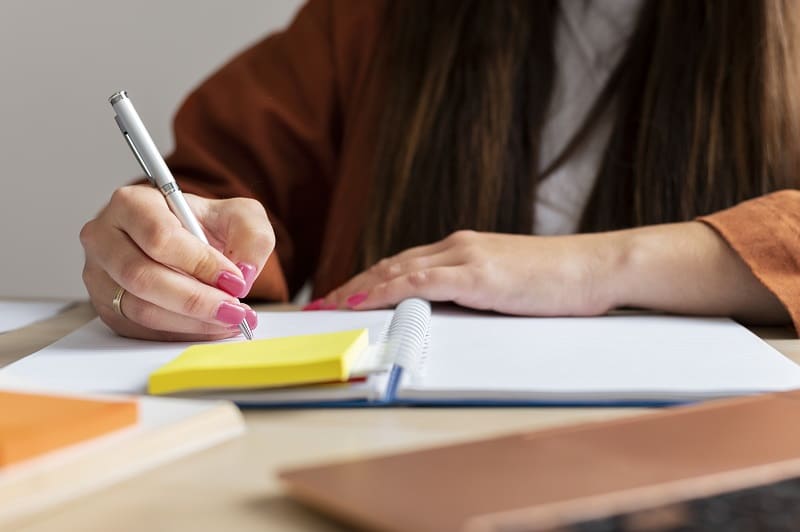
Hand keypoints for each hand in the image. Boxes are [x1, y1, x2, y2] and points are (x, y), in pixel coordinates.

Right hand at [80, 185, 274, 340]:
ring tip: (229, 320)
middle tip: (234, 310)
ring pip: (141, 308)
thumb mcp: (239, 216)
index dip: (200, 263)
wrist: (188, 243)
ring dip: (191, 321)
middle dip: (196, 299)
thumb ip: (251, 236)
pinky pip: (140, 329)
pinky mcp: (106, 306)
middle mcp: (105, 237)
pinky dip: (181, 333)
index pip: (160, 237)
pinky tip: (211, 328)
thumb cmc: (206, 225)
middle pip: (143, 277)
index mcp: (133, 204)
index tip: (234, 280)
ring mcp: (100, 275)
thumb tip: (243, 273)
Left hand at [314, 230, 622, 314]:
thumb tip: (445, 312)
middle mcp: (457, 247)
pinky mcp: (478, 274)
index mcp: (462, 249)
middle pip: (390, 265)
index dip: (368, 280)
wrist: (595, 266)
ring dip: (359, 289)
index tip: (342, 297)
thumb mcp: (505, 285)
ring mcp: (466, 257)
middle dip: (352, 286)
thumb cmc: (557, 280)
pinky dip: (387, 290)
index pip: (403, 264)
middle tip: (320, 305)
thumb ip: (473, 292)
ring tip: (328, 307)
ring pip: (397, 270)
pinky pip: (421, 282)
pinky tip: (365, 300)